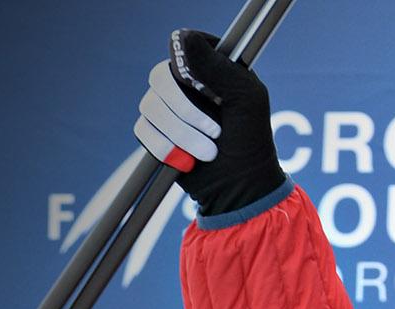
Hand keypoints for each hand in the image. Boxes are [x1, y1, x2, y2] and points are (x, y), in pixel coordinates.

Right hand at [133, 29, 284, 216]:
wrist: (241, 188)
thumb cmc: (251, 142)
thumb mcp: (245, 99)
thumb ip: (217, 67)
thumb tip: (181, 35)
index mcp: (211, 69)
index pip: (182, 48)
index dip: (188, 69)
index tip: (210, 92)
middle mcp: (187, 85)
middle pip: (160, 78)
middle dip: (185, 110)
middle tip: (215, 132)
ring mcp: (170, 108)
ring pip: (150, 106)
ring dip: (180, 134)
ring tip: (210, 153)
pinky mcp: (157, 133)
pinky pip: (143, 130)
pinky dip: (165, 147)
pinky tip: (188, 161)